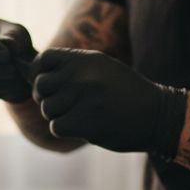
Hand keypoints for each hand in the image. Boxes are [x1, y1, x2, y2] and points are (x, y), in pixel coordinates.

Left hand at [30, 48, 186, 154]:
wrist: (157, 115)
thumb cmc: (126, 93)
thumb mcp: (103, 68)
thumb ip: (72, 67)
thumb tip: (32, 73)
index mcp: (86, 59)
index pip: (43, 59)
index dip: (38, 73)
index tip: (46, 85)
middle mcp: (83, 75)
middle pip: (40, 86)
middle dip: (45, 98)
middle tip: (61, 105)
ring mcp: (84, 98)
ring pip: (47, 108)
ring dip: (57, 116)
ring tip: (77, 115)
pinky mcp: (86, 122)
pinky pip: (56, 126)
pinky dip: (64, 130)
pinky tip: (81, 127)